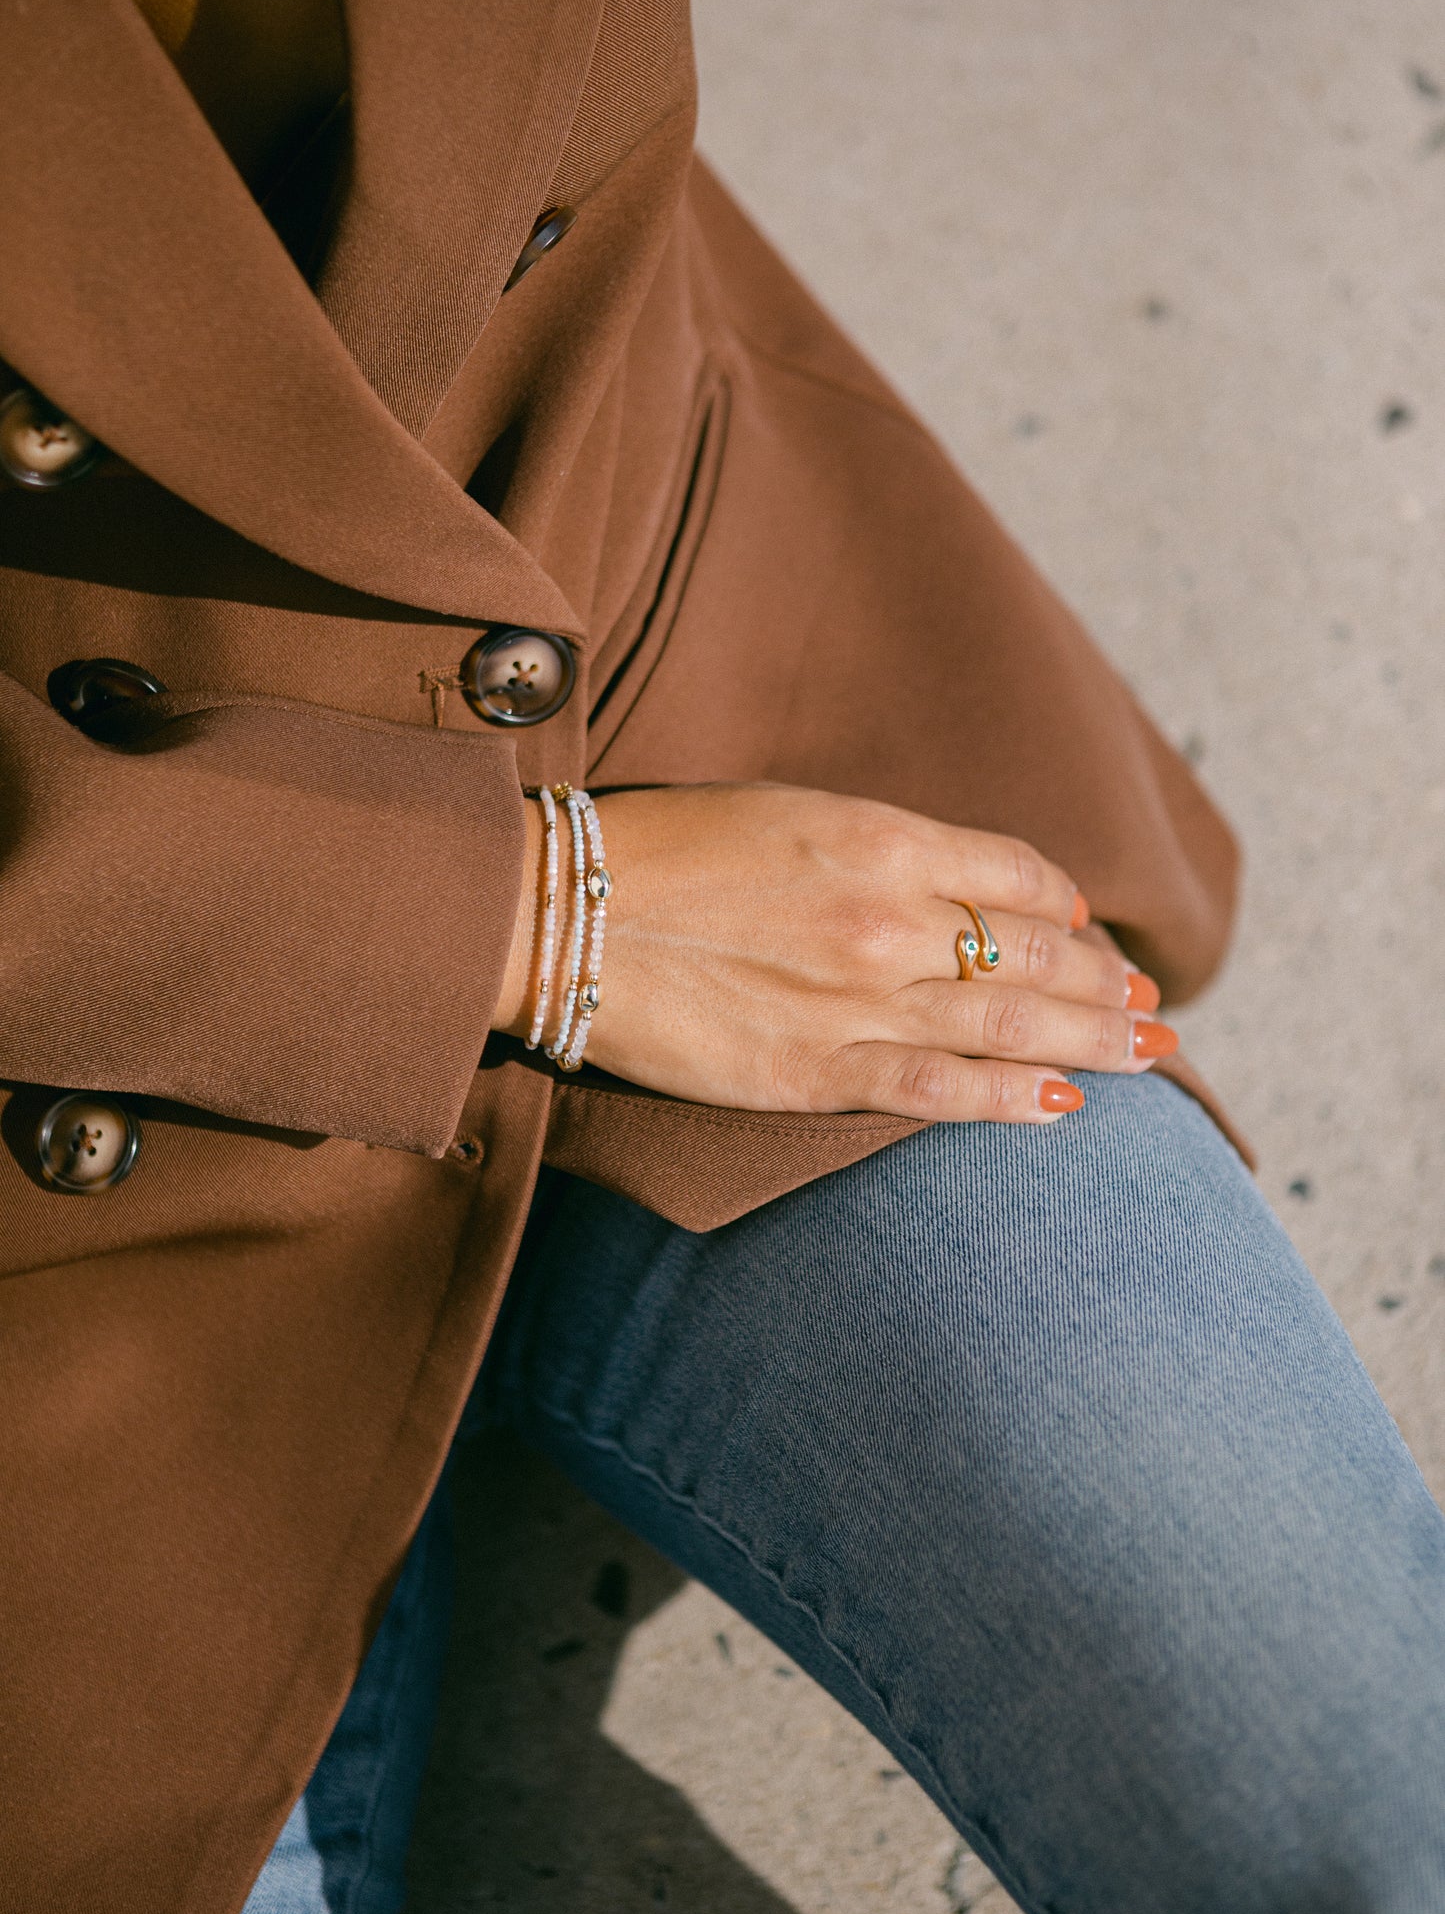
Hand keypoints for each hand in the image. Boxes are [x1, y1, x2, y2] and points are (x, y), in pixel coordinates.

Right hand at [495, 783, 1173, 1122]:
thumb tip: (965, 877)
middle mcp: (891, 917)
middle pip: (1036, 951)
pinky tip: (1065, 1105)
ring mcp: (859, 998)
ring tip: (1150, 1053)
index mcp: (883, 836)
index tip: (1090, 926)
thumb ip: (881, 843)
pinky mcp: (815, 1071)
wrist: (564, 914)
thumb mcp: (787, 807)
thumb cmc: (664, 847)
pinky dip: (1010, 1098)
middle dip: (1104, 980)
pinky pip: (938, 1087)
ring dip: (1093, 1040)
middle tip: (1150, 1003)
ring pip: (1011, 1021)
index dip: (1068, 903)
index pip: (1017, 874)